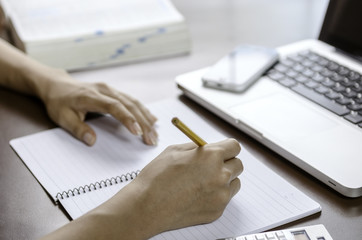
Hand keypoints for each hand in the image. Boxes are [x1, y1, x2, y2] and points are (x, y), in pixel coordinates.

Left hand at [39, 69, 157, 145]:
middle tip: (152, 139)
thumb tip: (92, 141)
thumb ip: (77, 129)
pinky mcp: (114, 92)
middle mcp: (104, 90)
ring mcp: (111, 90)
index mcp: (91, 96)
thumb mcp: (62, 117)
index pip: (114, 107)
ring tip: (155, 133)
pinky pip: (132, 101)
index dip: (127, 119)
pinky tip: (152, 119)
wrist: (58, 85)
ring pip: (133, 102)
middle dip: (143, 123)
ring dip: (146, 118)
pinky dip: (143, 111)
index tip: (137, 132)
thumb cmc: (59, 102)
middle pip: (129, 105)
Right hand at [128, 138, 242, 236]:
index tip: (222, 150)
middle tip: (211, 166)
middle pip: (238, 165)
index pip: (234, 147)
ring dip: (224, 180)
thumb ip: (196, 148)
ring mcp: (220, 195)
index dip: (227, 148)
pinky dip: (216, 195)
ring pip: (234, 182)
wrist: (147, 206)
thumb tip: (207, 148)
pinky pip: (224, 198)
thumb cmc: (157, 177)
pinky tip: (197, 194)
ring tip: (203, 182)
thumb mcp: (175, 150)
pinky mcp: (217, 211)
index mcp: (211, 156)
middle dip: (227, 162)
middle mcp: (220, 175)